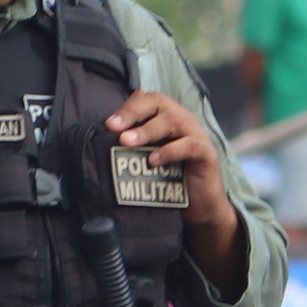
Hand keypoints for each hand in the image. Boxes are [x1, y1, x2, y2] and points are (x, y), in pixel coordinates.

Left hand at [107, 89, 234, 239]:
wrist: (199, 207)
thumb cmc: (171, 180)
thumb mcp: (147, 159)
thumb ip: (132, 147)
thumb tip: (99, 144)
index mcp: (167, 117)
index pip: (147, 99)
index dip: (128, 108)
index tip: (109, 124)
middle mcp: (183, 120)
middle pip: (159, 102)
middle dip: (133, 114)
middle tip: (114, 128)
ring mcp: (197, 134)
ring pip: (173, 120)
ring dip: (147, 130)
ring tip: (127, 142)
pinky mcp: (207, 153)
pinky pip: (190, 145)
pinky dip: (170, 150)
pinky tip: (154, 160)